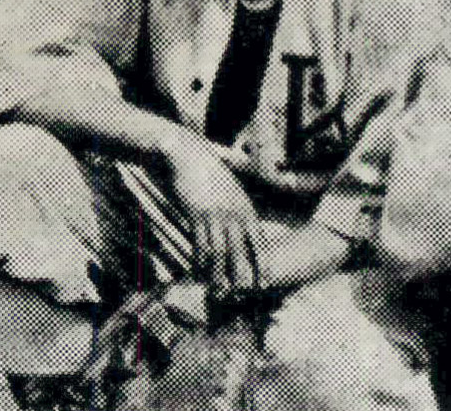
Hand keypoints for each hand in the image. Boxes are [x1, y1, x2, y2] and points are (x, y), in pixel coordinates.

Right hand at [164, 137, 264, 306]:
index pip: (258, 241)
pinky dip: (200, 261)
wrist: (186, 154)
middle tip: (242, 296)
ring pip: (219, 252)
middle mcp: (234, 212)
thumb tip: (244, 230)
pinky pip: (200, 243)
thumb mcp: (232, 189)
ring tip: (219, 291)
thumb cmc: (209, 172)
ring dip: (219, 274)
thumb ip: (239, 210)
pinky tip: (200, 273)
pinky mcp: (196, 214)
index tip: (264, 283)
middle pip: (241, 251)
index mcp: (245, 207)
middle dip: (242, 275)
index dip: (261, 264)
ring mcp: (215, 213)